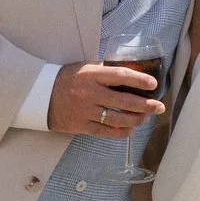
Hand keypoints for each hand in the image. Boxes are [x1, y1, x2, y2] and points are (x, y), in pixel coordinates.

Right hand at [47, 61, 165, 137]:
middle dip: (146, 105)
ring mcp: (85, 112)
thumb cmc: (67, 79)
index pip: (121, 76)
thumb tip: (131, 71)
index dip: (140, 81)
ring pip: (118, 119)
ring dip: (137, 119)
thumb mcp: (84, 68)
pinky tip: (130, 128)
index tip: (154, 84)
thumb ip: (105, 71)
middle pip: (124, 101)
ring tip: (146, 117)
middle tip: (159, 107)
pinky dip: (122, 131)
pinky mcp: (81, 126)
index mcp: (91, 75)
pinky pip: (107, 132)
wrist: (40, 96)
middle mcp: (89, 94)